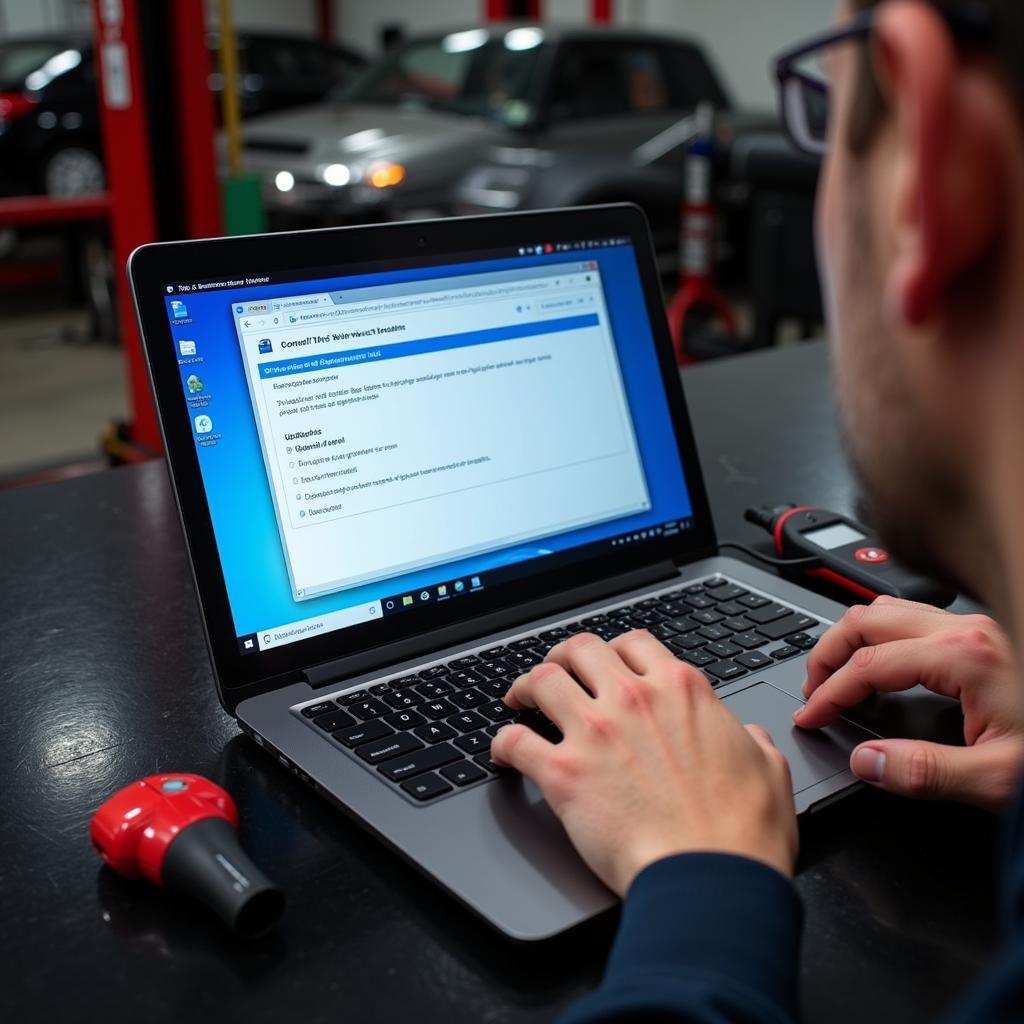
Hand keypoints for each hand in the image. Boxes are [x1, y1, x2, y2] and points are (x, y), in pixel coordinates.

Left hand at [490, 631, 797, 896]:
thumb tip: (748, 736)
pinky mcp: (564, 773)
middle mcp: (632, 700)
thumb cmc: (742, 832)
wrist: (712, 878)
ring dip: (525, 686)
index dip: (615, 650)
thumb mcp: (768, 769)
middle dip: (562, 656)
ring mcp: (595, 733)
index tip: (606, 663)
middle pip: (580, 649)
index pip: (635, 643)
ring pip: (542, 680)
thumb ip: (753, 742)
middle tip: (556, 671)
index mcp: (680, 690)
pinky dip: (502, 743)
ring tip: (519, 698)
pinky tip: (502, 752)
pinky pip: (516, 741)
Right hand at [794, 596, 1023, 810]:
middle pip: (866, 621)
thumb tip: (865, 762)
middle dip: (827, 654)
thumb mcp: (997, 778)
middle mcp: (967, 630)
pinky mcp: (984, 633)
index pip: (868, 666)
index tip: (810, 717)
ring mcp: (976, 626)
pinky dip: (879, 635)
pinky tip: (878, 662)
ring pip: (887, 610)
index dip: (829, 693)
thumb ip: (924, 772)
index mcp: (963, 658)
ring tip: (835, 674)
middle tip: (811, 690)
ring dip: (851, 639)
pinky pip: (911, 617)